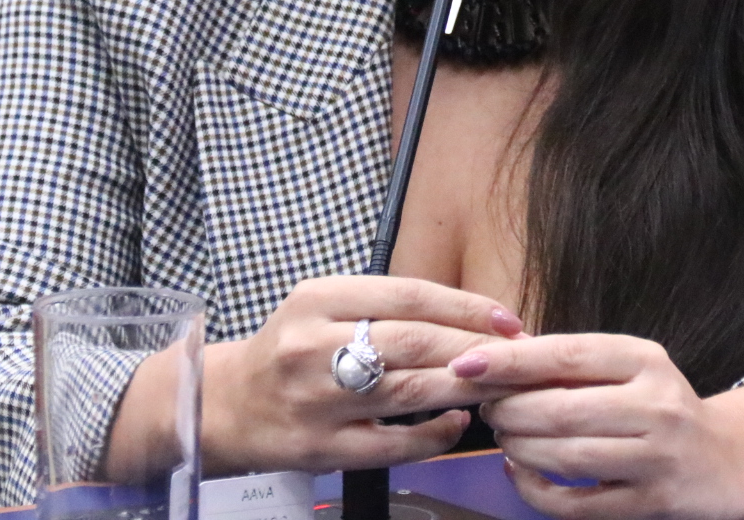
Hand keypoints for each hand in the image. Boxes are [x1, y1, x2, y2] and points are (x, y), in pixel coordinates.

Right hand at [135, 276, 524, 476]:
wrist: (225, 404)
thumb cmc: (288, 350)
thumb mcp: (322, 307)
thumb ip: (384, 308)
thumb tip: (468, 318)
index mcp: (318, 298)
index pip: (411, 295)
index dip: (467, 307)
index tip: (507, 320)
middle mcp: (313, 345)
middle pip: (416, 341)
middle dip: (477, 348)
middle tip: (518, 356)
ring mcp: (317, 400)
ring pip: (411, 390)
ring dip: (467, 388)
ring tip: (501, 385)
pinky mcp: (321, 447)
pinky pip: (394, 443)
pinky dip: (435, 433)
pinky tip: (457, 422)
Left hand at [453, 335, 743, 518]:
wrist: (725, 460)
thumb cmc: (658, 407)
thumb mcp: (626, 367)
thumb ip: (564, 356)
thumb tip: (496, 337)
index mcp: (645, 360)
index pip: (565, 355)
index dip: (508, 361)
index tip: (465, 363)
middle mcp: (656, 405)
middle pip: (559, 409)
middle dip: (508, 410)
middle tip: (488, 408)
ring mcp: (656, 458)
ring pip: (565, 456)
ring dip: (519, 447)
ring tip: (505, 436)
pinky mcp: (652, 503)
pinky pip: (577, 504)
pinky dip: (536, 489)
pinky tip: (522, 471)